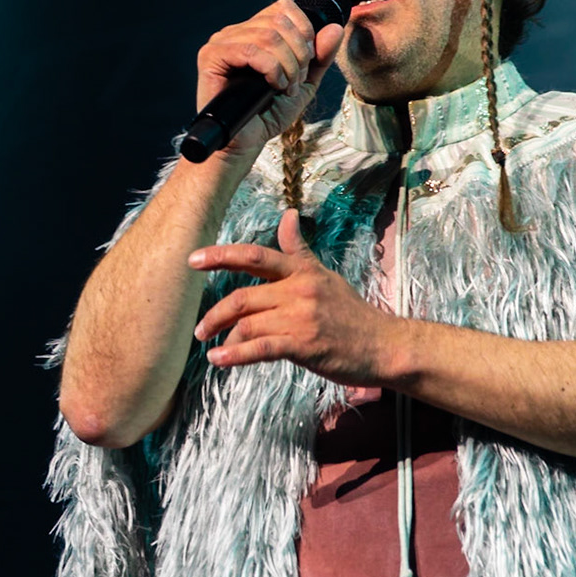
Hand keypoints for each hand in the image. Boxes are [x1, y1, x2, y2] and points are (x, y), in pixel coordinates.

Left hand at [189, 210, 396, 384]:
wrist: (382, 345)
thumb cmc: (350, 313)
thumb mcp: (324, 275)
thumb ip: (298, 250)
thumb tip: (287, 215)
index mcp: (301, 272)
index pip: (255, 256)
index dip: (221, 255)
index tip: (193, 259)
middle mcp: (299, 291)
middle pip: (243, 296)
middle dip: (215, 313)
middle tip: (199, 328)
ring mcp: (301, 318)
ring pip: (248, 324)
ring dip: (223, 337)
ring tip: (211, 349)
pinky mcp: (303, 345)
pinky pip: (260, 349)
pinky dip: (235, 356)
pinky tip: (219, 361)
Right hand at [195, 0, 346, 157]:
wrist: (245, 142)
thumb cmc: (268, 114)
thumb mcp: (304, 83)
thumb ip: (321, 57)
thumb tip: (335, 28)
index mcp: (255, 31)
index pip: (284, 8)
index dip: (305, 30)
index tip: (307, 63)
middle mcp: (237, 32)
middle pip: (279, 20)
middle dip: (299, 53)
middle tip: (296, 81)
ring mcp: (222, 42)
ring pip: (268, 35)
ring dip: (288, 65)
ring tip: (285, 88)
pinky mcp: (211, 56)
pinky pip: (250, 49)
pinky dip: (271, 68)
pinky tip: (273, 86)